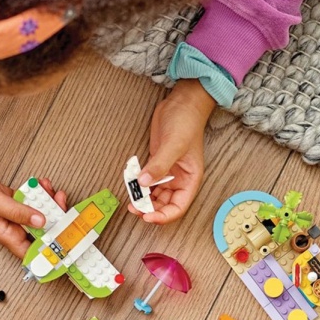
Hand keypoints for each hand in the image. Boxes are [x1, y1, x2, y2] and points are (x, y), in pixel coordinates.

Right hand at [0, 171, 66, 256]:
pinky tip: (42, 184)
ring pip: (39, 213)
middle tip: (62, 204)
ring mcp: (14, 215)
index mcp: (8, 235)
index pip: (32, 251)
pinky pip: (31, 200)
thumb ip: (18, 212)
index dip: (49, 252)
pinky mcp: (13, 202)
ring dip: (48, 202)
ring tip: (53, 190)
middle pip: (41, 230)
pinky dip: (39, 192)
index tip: (65, 245)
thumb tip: (41, 220)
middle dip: (55, 218)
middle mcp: (13, 228)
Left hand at [128, 79, 214, 224]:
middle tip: (134, 207)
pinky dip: (139, 185)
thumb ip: (159, 166)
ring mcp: (168, 173)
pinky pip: (147, 181)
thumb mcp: (173, 145)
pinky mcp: (157, 164)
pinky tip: (130, 183)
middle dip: (149, 209)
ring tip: (130, 198)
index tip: (148, 217)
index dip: (164, 216)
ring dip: (143, 199)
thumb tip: (144, 183)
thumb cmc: (186, 122)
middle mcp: (179, 180)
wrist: (181, 102)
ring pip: (154, 195)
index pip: (178, 207)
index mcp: (190, 180)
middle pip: (164, 205)